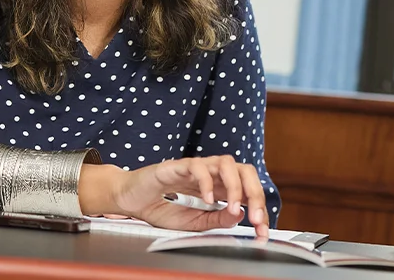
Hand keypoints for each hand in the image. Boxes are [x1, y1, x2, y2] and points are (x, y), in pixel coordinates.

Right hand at [83, 155, 269, 237]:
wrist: (130, 200)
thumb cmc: (160, 207)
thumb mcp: (193, 223)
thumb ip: (216, 219)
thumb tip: (239, 215)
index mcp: (219, 187)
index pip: (249, 191)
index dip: (259, 209)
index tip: (262, 230)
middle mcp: (212, 174)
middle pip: (245, 171)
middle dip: (255, 194)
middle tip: (255, 218)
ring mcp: (197, 167)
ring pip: (227, 163)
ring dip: (235, 187)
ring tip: (234, 208)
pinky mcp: (179, 165)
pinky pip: (199, 166)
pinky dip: (207, 182)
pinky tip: (207, 199)